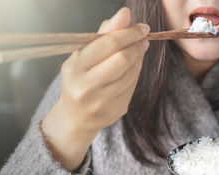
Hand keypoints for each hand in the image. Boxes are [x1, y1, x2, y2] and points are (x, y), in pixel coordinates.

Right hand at [41, 7, 149, 170]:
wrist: (77, 116)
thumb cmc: (80, 78)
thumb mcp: (84, 54)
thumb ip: (104, 34)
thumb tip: (125, 13)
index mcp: (75, 68)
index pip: (109, 43)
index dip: (130, 33)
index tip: (142, 27)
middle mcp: (86, 87)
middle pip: (123, 58)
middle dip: (137, 45)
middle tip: (143, 39)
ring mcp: (102, 102)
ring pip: (132, 73)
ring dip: (139, 59)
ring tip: (137, 52)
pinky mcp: (116, 110)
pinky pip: (133, 85)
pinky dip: (136, 73)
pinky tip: (132, 69)